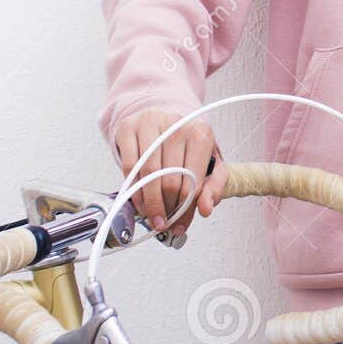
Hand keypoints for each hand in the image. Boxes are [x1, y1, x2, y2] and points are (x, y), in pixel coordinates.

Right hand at [112, 107, 228, 238]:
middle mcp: (177, 126)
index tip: (180, 224)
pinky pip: (129, 166)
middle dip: (166, 208)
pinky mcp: (129, 128)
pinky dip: (133, 190)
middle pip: (171, 179)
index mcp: (201, 135)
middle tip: (163, 224)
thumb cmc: (185, 145)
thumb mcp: (208, 161)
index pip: (194, 180)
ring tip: (152, 217)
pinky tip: (139, 202)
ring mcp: (151, 124)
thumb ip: (214, 185)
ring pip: (149, 175)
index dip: (186, 208)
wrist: (160, 118)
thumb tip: (206, 209)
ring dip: (149, 203)